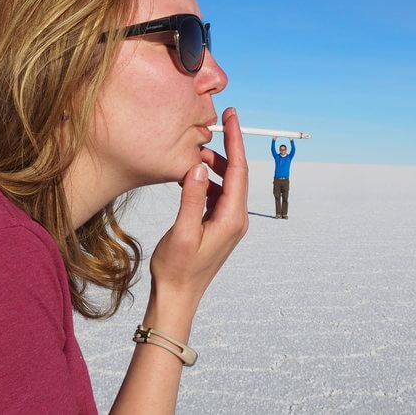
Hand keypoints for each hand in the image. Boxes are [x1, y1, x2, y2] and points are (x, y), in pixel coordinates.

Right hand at [148, 106, 248, 308]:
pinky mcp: (218, 226)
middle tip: (215, 122)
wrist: (177, 298)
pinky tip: (192, 174)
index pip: (239, 169)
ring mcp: (228, 223)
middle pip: (237, 173)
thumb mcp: (183, 232)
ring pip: (227, 183)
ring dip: (215, 164)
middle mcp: (236, 219)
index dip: (236, 140)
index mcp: (232, 218)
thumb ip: (192, 198)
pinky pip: (219, 194)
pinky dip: (209, 179)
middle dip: (228, 146)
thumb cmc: (177, 269)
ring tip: (196, 148)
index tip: (232, 116)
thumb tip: (200, 167)